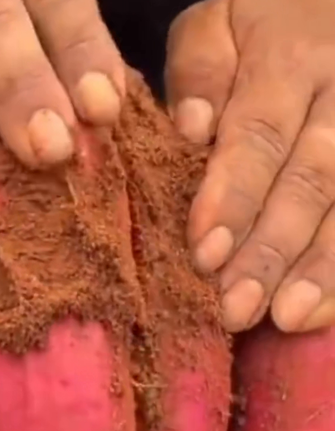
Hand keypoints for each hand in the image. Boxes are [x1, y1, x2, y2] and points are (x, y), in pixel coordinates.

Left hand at [166, 0, 334, 332]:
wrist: (323, 13)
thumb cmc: (254, 26)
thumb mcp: (217, 24)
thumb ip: (200, 68)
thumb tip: (192, 128)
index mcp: (289, 57)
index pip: (259, 133)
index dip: (234, 195)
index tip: (205, 250)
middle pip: (311, 179)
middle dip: (271, 249)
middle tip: (235, 306)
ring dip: (319, 268)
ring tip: (285, 318)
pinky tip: (318, 312)